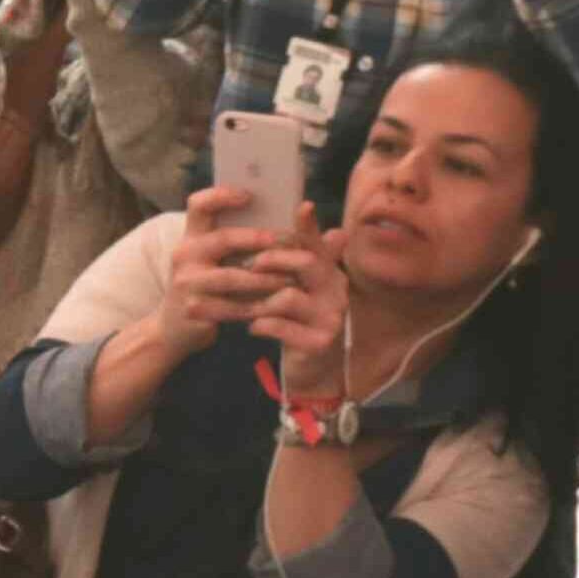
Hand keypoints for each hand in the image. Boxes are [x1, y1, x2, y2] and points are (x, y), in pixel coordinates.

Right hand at [153, 186, 290, 356]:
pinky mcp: (195, 309)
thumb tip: (278, 221)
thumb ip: (231, 242)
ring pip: (232, 277)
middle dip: (258, 238)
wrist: (173, 328)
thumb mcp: (208, 260)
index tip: (249, 195)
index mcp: (191, 236)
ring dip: (266, 278)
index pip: (198, 205)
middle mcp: (184, 255)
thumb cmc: (204, 286)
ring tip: (293, 279)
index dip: (221, 195)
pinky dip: (259, 306)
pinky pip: (233, 307)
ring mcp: (187, 283)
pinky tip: (278, 306)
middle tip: (289, 240)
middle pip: (222, 238)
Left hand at [238, 205, 351, 399]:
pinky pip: (283, 327)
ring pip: (289, 296)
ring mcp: (331, 317)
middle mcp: (336, 291)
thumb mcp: (293, 290)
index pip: (318, 244)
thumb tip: (285, 228)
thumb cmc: (296, 322)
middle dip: (274, 259)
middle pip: (308, 263)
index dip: (310, 227)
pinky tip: (252, 328)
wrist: (312, 371)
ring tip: (242, 305)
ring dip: (259, 299)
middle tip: (248, 264)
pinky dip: (262, 325)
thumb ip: (288, 263)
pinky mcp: (319, 343)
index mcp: (328, 273)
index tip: (302, 206)